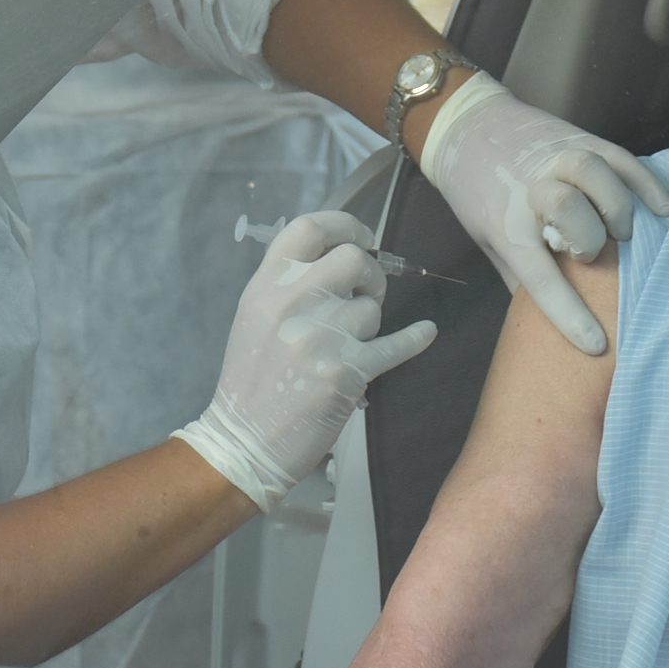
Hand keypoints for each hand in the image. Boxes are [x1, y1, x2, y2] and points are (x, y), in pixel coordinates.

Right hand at [175, 210, 437, 511]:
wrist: (244, 441)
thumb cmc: (250, 382)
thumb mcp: (254, 317)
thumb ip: (288, 283)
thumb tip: (338, 256)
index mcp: (265, 286)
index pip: (309, 228)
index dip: (344, 225)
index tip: (361, 236)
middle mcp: (291, 304)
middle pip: (353, 259)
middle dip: (371, 274)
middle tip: (368, 293)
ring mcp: (319, 337)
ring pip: (371, 308)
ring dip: (372, 322)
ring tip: (353, 341)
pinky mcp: (345, 372)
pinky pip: (395, 344)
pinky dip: (415, 338)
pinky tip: (424, 333)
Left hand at [419, 74, 668, 354]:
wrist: (465, 125)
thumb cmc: (476, 192)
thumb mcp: (487, 240)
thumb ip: (520, 275)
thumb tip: (548, 322)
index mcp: (505, 223)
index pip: (539, 276)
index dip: (569, 314)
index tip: (596, 344)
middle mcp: (531, 187)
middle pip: (567, 209)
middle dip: (590, 240)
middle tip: (594, 255)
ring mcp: (557, 157)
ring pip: (596, 174)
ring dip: (618, 207)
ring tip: (625, 232)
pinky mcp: (579, 137)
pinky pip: (620, 157)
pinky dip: (646, 181)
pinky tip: (662, 206)